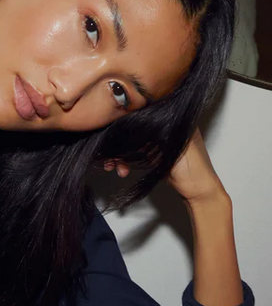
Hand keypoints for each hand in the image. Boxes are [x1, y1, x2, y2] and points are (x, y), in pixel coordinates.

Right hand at [103, 129, 225, 203]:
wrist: (198, 191)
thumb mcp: (170, 146)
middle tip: (109, 155)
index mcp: (176, 118)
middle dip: (121, 143)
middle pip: (137, 129)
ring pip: (134, 143)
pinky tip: (122, 170)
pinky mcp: (156, 154)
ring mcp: (161, 142)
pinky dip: (127, 161)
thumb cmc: (193, 168)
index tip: (113, 130)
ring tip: (112, 166)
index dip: (127, 121)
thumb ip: (151, 134)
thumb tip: (129, 124)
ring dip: (121, 155)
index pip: (146, 114)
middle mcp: (168, 127)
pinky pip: (136, 154)